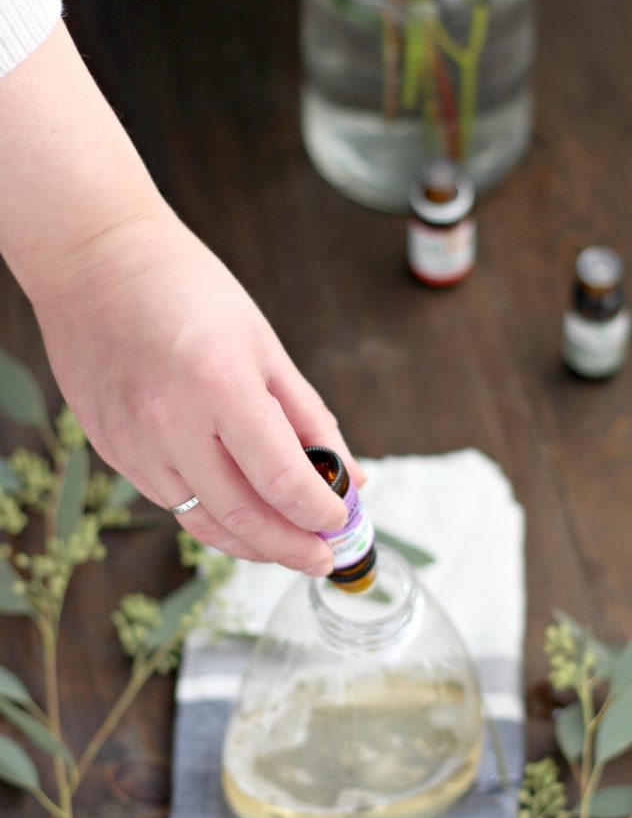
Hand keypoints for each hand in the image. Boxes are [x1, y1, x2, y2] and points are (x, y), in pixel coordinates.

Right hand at [31, 209, 362, 573]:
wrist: (95, 260)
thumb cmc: (187, 288)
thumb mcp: (263, 345)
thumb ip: (308, 416)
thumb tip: (351, 474)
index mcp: (220, 386)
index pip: (282, 481)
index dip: (320, 513)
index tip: (341, 521)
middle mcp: (170, 423)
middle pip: (242, 518)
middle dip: (292, 548)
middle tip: (322, 557)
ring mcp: (133, 442)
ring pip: (202, 522)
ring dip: (252, 544)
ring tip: (286, 545)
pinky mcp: (110, 450)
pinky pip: (169, 502)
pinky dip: (211, 516)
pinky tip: (237, 512)